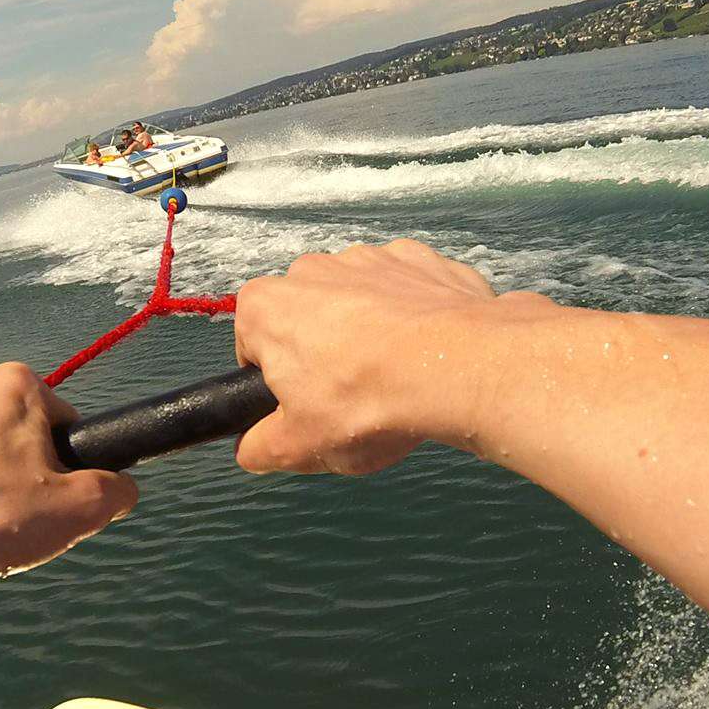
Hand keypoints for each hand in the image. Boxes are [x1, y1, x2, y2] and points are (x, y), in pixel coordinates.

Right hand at [234, 240, 512, 473]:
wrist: (458, 368)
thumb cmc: (367, 403)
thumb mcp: (299, 446)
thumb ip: (260, 448)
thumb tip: (251, 449)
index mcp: (265, 306)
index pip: (253, 348)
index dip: (276, 384)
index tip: (305, 407)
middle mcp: (312, 269)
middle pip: (306, 320)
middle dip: (323, 354)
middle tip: (352, 399)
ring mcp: (369, 258)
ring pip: (359, 302)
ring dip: (370, 333)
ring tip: (397, 378)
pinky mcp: (420, 259)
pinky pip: (407, 290)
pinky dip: (414, 316)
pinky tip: (429, 353)